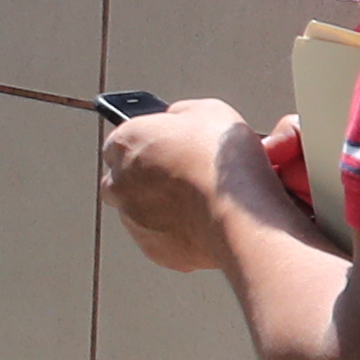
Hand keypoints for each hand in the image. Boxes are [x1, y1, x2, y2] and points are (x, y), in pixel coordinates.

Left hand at [97, 98, 260, 275]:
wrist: (239, 216)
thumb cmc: (222, 162)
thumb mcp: (207, 110)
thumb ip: (179, 114)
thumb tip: (175, 120)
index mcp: (126, 142)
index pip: (121, 140)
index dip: (147, 143)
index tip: (165, 147)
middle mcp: (120, 182)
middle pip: (124, 177)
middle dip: (147, 176)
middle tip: (182, 174)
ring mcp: (132, 218)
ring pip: (139, 210)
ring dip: (160, 205)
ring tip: (199, 199)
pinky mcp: (152, 248)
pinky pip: (158, 237)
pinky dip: (174, 231)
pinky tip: (203, 221)